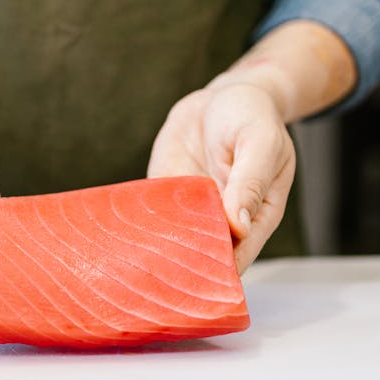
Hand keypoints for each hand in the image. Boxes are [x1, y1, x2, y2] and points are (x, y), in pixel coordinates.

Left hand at [147, 80, 295, 273]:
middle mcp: (223, 221)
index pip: (240, 255)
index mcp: (257, 215)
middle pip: (203, 257)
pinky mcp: (165, 197)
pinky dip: (135, 226)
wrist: (222, 98)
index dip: (220, 270)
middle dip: (184, 268)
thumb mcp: (260, 142)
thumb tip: (240, 227)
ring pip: (173, 242)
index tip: (198, 282)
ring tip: (135, 263)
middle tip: (160, 276)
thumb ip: (251, 182)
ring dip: (156, 252)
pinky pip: (149, 217)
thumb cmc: (251, 118)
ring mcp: (191, 211)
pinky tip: (119, 236)